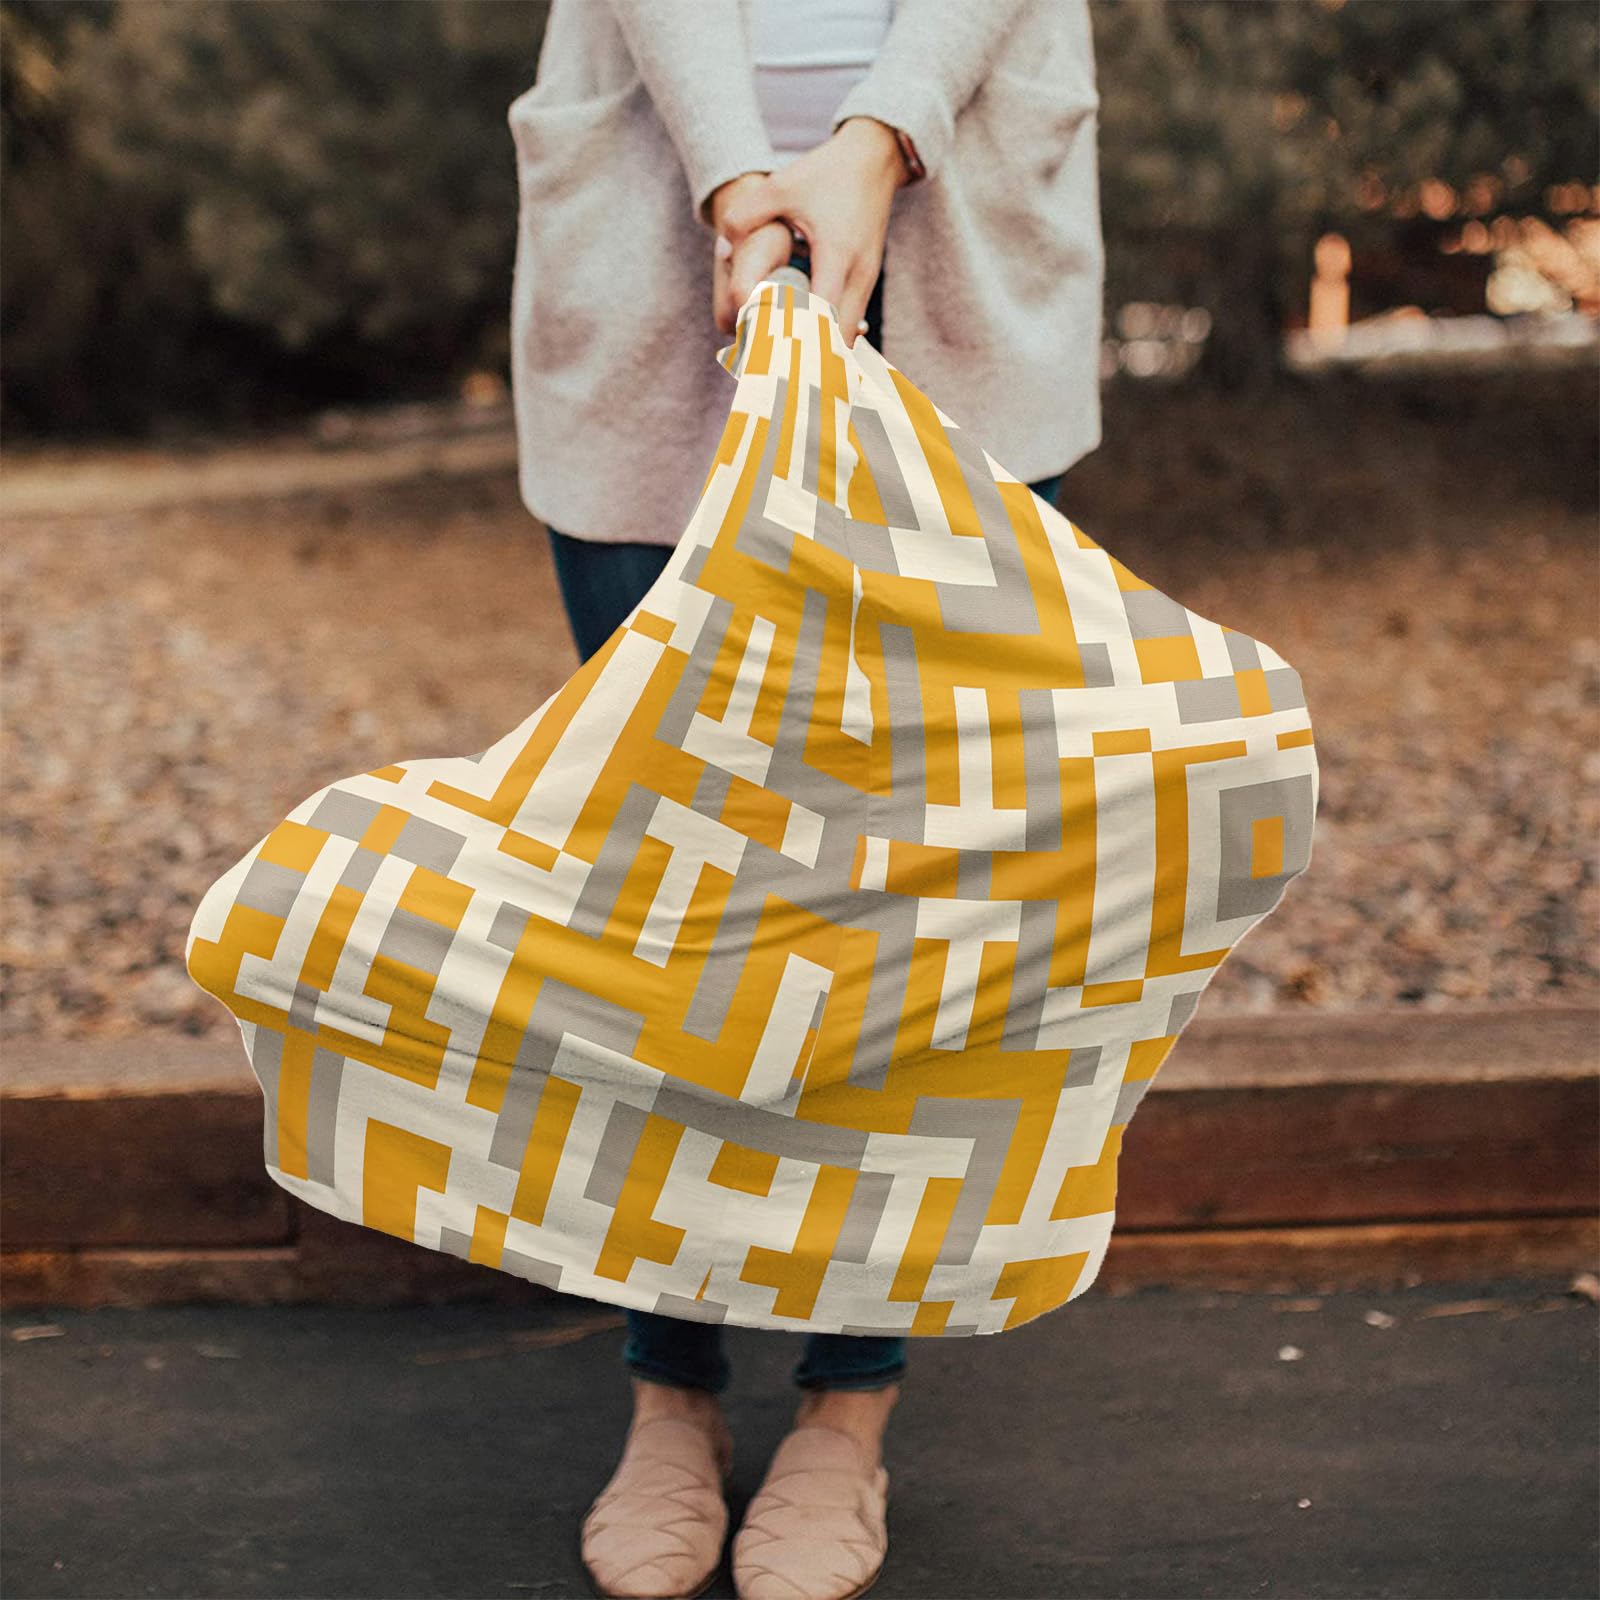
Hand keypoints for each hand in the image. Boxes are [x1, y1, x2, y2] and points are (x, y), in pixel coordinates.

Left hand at [712, 118, 906, 346]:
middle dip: (810, 360)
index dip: (798, 342)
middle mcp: (858, 276)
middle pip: (839, 342)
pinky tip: (805, 343)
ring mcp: (867, 281)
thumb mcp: (782, 187)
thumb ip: (746, 216)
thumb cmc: (827, 173)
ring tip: (788, 364)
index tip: (772, 360)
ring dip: (821, 352)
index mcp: (837, 256)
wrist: (874, 158)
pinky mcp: (867, 281)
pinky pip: (850, 323)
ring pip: (848, 337)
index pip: (821, 318)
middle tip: (776, 373)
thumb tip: (722, 250)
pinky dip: (830, 338)